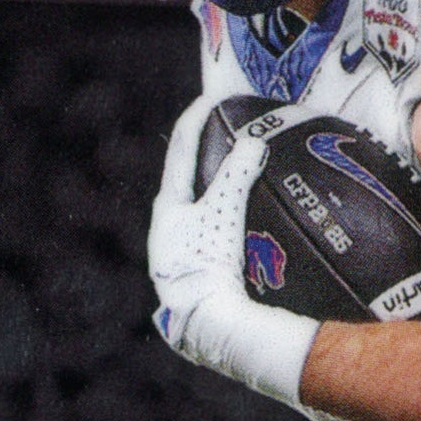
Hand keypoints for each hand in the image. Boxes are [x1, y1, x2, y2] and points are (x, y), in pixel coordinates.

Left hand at [147, 104, 318, 403]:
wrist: (205, 322)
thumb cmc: (208, 262)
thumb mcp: (224, 211)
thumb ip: (238, 174)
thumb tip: (254, 142)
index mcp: (167, 208)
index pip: (181, 151)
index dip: (196, 120)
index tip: (212, 98)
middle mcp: (166, 231)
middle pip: (185, 181)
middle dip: (205, 159)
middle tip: (225, 136)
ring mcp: (180, 257)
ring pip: (198, 212)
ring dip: (217, 194)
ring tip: (242, 181)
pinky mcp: (197, 278)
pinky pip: (214, 238)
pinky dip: (230, 224)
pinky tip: (249, 232)